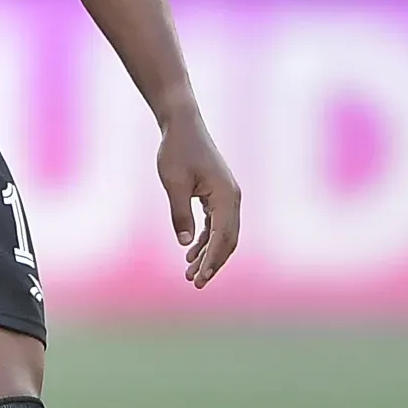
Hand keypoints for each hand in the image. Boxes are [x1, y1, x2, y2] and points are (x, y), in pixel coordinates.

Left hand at [155, 108, 241, 288]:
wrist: (182, 124)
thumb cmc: (177, 150)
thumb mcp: (173, 183)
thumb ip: (180, 214)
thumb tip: (185, 243)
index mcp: (226, 196)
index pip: (223, 237)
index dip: (212, 260)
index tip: (200, 279)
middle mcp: (233, 198)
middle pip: (228, 240)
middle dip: (213, 263)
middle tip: (195, 283)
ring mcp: (227, 197)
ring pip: (223, 234)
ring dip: (209, 254)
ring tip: (190, 274)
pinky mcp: (218, 195)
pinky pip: (217, 224)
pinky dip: (206, 240)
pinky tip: (191, 253)